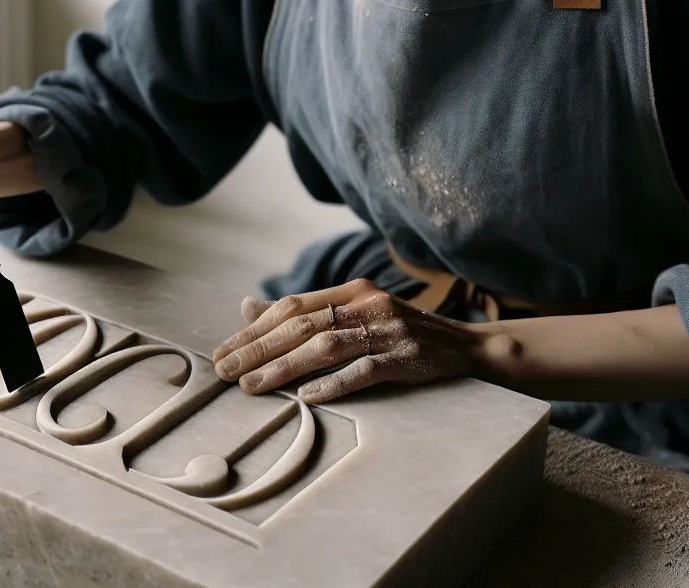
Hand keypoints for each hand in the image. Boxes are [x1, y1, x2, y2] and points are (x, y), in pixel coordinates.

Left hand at [210, 279, 483, 403]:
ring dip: (284, 368)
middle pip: (302, 326)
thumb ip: (306, 311)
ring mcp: (387, 330)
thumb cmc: (401, 332)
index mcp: (352, 291)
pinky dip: (333, 383)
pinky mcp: (405, 358)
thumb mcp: (355, 312)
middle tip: (225, 370)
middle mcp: (367, 304)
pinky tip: (307, 396)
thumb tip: (248, 306)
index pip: (292, 307)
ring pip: (325, 347)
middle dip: (258, 348)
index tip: (224, 351)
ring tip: (253, 387)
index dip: (255, 329)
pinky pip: (364, 370)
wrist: (465, 345)